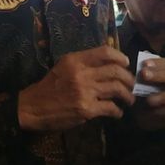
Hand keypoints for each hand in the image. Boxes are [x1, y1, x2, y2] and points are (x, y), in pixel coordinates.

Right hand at [17, 45, 134, 130]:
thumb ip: (84, 63)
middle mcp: (81, 73)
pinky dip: (118, 111)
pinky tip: (117, 113)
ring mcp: (85, 91)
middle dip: (129, 79)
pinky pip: (111, 108)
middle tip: (131, 85)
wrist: (33, 107)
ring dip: (128, 95)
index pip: (105, 52)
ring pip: (118, 89)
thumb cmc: (50, 87)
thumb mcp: (64, 67)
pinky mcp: (86, 109)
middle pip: (116, 71)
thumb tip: (109, 64)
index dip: (120, 57)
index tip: (126, 64)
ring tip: (129, 100)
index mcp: (76, 60)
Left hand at [130, 57, 164, 130]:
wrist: (149, 117)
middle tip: (144, 75)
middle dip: (159, 75)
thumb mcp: (142, 87)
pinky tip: (155, 112)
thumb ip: (143, 79)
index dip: (157, 63)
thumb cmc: (146, 97)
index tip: (144, 64)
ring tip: (149, 100)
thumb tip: (139, 70)